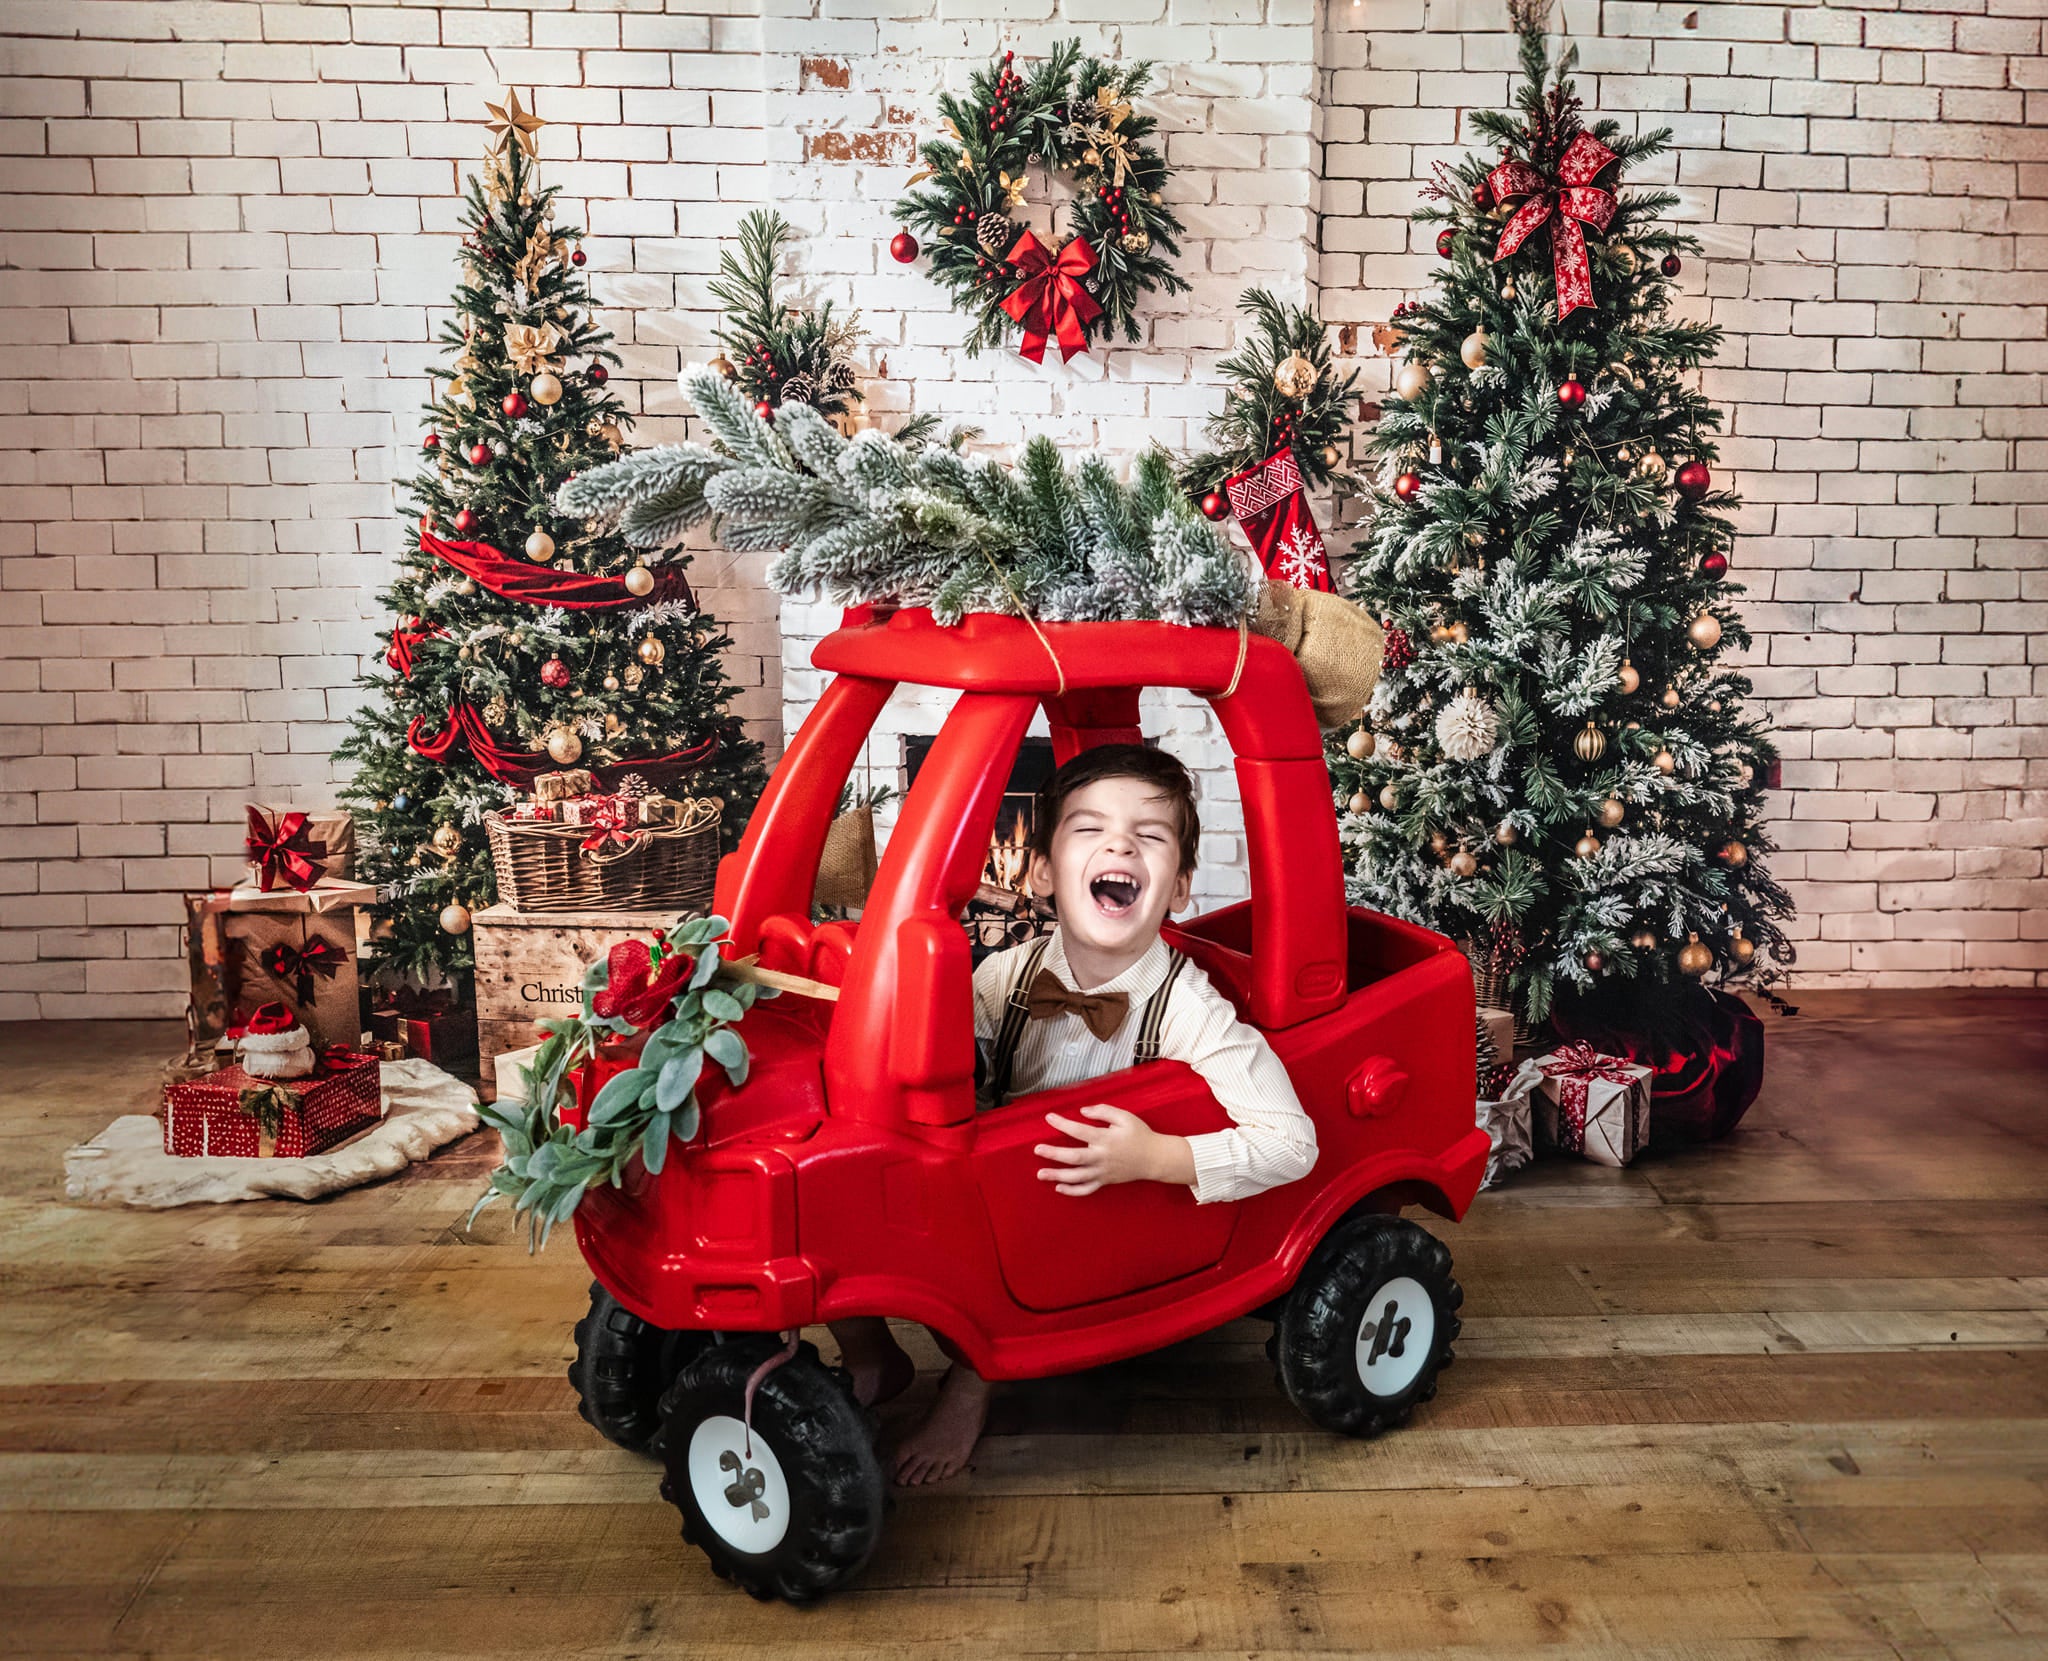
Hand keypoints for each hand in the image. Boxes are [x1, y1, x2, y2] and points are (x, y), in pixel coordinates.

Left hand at [1035, 1105, 1190, 1196]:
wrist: (1155, 1158)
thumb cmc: (1140, 1135)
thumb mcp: (1125, 1117)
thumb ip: (1103, 1111)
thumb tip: (1083, 1112)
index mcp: (1106, 1139)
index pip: (1079, 1131)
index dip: (1062, 1124)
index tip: (1049, 1118)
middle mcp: (1102, 1157)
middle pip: (1074, 1157)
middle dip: (1053, 1154)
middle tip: (1037, 1150)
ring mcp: (1103, 1172)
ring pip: (1077, 1177)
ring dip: (1057, 1176)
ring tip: (1041, 1174)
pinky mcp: (1105, 1181)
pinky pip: (1087, 1189)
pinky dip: (1072, 1191)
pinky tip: (1059, 1188)